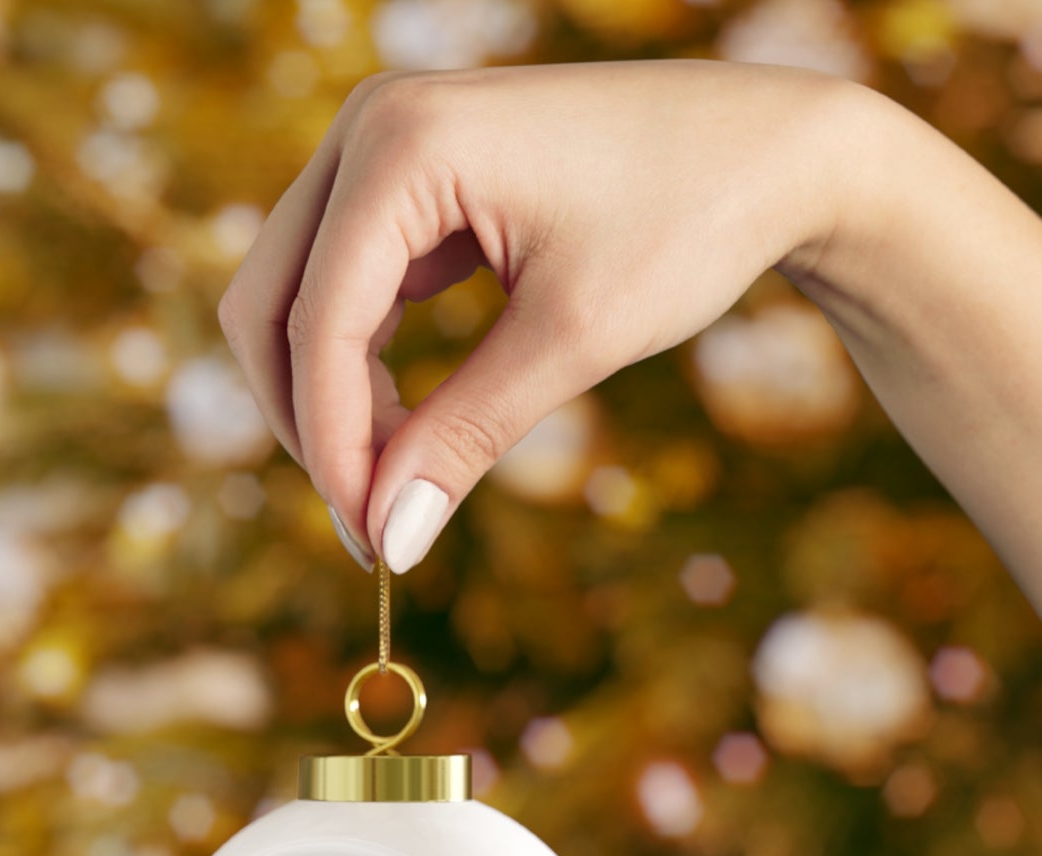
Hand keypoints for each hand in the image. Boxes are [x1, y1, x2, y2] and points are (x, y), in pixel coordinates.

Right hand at [217, 60, 855, 571]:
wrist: (773, 151)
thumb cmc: (690, 220)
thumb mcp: (572, 341)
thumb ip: (464, 438)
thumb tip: (391, 540)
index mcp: (403, 145)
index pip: (317, 324)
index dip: (333, 447)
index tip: (372, 542)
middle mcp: (371, 128)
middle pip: (268, 305)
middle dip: (308, 423)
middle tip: (370, 521)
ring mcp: (384, 148)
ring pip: (296, 300)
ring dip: (330, 399)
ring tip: (399, 481)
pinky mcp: (409, 181)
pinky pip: (345, 287)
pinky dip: (362, 365)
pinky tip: (410, 426)